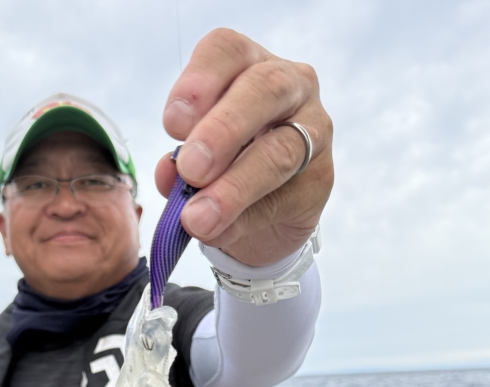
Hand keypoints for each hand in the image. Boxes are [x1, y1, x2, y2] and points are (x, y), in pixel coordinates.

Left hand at [155, 28, 333, 266]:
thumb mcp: (192, 160)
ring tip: (198, 217)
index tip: (172, 124)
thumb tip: (169, 172)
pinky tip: (218, 233)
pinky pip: (284, 198)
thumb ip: (179, 163)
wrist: (259, 216)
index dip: (199, 81)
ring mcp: (313, 129)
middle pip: (264, 89)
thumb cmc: (221, 168)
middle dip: (222, 130)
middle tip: (190, 168)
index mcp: (246, 65)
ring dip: (234, 186)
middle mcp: (289, 84)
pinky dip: (244, 219)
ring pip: (280, 150)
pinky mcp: (321, 177)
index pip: (227, 50)